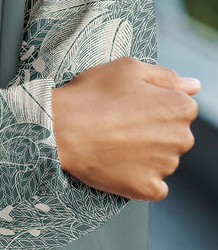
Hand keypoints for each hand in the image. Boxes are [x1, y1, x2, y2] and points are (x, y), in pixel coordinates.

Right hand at [51, 56, 199, 201]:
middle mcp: (181, 138)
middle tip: (120, 120)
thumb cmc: (94, 93)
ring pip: (163, 159)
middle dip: (154, 128)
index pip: (181, 107)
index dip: (154, 103)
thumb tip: (194, 85)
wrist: (62, 127)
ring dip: (146, 152)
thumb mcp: (128, 69)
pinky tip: (119, 162)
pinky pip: (153, 185)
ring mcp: (166, 166)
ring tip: (114, 139)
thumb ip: (167, 76)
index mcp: (179, 107)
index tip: (131, 103)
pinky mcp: (148, 188)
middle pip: (174, 134)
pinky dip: (139, 176)